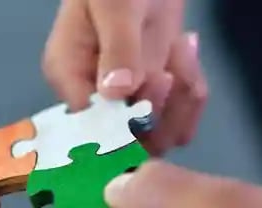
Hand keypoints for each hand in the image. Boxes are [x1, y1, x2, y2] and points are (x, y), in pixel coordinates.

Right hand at [42, 0, 206, 154]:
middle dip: (158, 107)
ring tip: (180, 49)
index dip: (124, 122)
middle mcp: (95, 97)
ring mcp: (127, 99)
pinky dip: (191, 92)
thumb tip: (117, 92)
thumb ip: (117, 46)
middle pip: (128, 140)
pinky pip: (178, 117)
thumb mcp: (114, 4)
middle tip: (169, 66)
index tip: (151, 83)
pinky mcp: (154, 95)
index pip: (92, 126)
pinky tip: (186, 51)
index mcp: (70, 77)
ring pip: (159, 134)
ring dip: (180, 98)